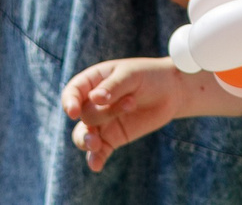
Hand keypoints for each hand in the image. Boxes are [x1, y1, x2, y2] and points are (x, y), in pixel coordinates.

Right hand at [62, 56, 191, 173]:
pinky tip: (96, 166)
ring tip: (97, 144)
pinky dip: (95, 159)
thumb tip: (94, 98)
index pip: (72, 92)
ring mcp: (101, 123)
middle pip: (85, 114)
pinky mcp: (112, 138)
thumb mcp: (132, 75)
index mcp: (93, 82)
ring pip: (84, 136)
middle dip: (105, 112)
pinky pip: (98, 152)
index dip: (69, 102)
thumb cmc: (149, 76)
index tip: (73, 112)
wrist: (172, 91)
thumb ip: (113, 86)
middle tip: (131, 103)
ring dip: (87, 141)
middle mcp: (92, 104)